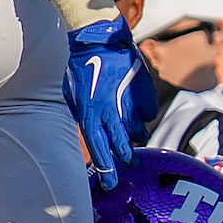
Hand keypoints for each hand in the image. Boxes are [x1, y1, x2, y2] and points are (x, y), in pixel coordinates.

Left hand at [63, 16, 156, 188]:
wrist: (96, 39)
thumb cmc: (80, 66)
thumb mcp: (74, 95)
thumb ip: (85, 115)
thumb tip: (94, 131)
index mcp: (90, 115)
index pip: (99, 150)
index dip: (106, 170)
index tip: (111, 184)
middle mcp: (110, 113)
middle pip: (121, 145)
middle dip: (126, 157)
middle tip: (131, 164)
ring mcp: (129, 102)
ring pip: (138, 130)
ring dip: (136, 135)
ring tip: (135, 135)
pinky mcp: (142, 90)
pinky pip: (147, 111)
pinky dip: (144, 113)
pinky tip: (139, 110)